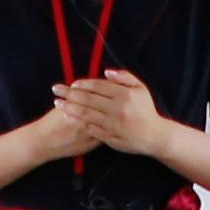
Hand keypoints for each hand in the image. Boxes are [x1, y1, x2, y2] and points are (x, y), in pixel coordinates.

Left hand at [67, 68, 181, 161]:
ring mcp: (112, 124)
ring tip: (57, 103)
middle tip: (56, 90)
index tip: (72, 84)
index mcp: (124, 95)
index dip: (83, 84)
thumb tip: (105, 71)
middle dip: (69, 93)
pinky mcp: (109, 137)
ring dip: (69, 108)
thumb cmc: (146, 110)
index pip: (98, 86)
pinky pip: (89, 128)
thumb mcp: (141, 89)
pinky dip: (77, 122)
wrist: (154, 136)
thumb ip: (124, 77)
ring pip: (86, 114)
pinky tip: (67, 117)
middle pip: (88, 99)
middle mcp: (117, 109)